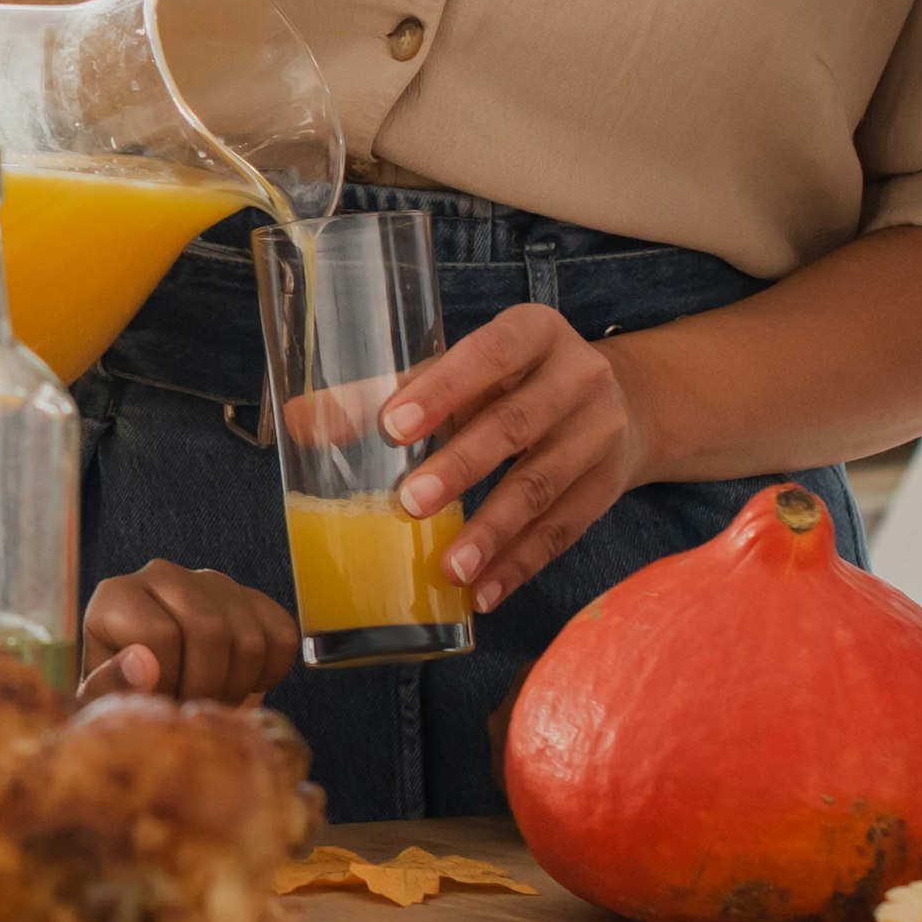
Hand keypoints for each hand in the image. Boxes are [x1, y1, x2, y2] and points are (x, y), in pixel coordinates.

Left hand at [81, 561, 300, 703]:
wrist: (157, 693)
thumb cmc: (125, 699)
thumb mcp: (104, 701)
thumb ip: (113, 685)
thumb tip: (145, 665)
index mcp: (116, 596)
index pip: (159, 635)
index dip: (166, 683)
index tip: (161, 704)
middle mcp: (162, 576)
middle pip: (209, 631)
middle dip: (207, 687)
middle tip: (194, 710)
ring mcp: (211, 582)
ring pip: (249, 638)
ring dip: (237, 687)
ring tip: (212, 701)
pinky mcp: (251, 596)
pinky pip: (282, 635)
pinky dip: (271, 672)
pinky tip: (241, 683)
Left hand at [381, 308, 648, 613]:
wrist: (621, 401)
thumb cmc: (510, 382)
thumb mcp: (462, 371)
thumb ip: (388, 392)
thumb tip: (299, 422)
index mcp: (534, 330)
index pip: (490, 354)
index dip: (442, 391)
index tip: (392, 428)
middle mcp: (578, 375)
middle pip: (516, 424)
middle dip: (462, 467)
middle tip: (409, 503)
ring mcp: (601, 432)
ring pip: (543, 485)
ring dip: (493, 531)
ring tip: (449, 567)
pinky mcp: (608, 485)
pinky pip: (563, 530)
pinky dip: (520, 564)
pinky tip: (484, 591)